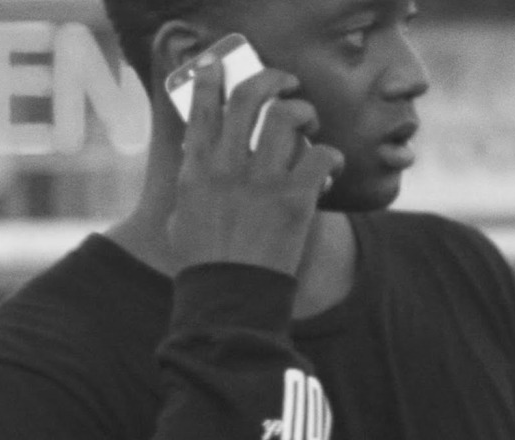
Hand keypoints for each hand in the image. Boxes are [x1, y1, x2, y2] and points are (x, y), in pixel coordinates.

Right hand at [167, 57, 342, 275]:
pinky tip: (330, 168)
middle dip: (272, 80)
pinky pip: (322, 155)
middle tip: (286, 84)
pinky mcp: (296, 199)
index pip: (202, 106)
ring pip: (289, 116)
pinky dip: (331, 157)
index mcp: (197, 168)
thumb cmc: (204, 263)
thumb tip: (200, 162)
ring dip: (305, 114)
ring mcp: (262, 180)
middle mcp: (228, 166)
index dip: (210, 79)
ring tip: (310, 126)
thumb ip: (194, 183)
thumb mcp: (183, 216)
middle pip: (250, 96)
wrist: (229, 299)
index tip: (217, 66)